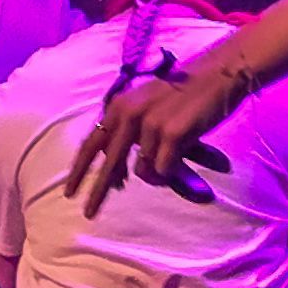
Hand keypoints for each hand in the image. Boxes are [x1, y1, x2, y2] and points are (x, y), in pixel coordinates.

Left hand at [67, 63, 244, 212]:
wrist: (218, 74)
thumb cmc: (185, 92)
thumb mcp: (146, 104)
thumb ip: (130, 131)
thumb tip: (121, 175)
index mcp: (120, 105)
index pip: (92, 142)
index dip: (79, 169)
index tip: (70, 191)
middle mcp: (130, 114)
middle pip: (108, 164)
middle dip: (98, 191)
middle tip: (88, 213)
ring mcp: (150, 125)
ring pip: (143, 170)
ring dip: (156, 174)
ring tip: (174, 160)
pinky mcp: (172, 134)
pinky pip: (165, 169)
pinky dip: (172, 171)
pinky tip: (183, 156)